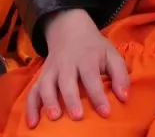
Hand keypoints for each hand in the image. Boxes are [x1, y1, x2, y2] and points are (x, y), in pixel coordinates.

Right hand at [26, 9, 129, 127]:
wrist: (69, 29)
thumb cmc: (94, 48)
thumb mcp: (112, 54)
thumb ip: (120, 75)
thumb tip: (125, 97)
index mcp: (86, 58)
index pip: (92, 77)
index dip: (98, 95)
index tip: (105, 112)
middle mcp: (67, 64)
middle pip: (67, 82)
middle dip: (71, 99)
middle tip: (77, 117)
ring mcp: (51, 71)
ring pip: (46, 85)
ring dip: (49, 101)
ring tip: (54, 118)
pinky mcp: (41, 77)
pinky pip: (32, 92)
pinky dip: (30, 107)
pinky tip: (32, 124)